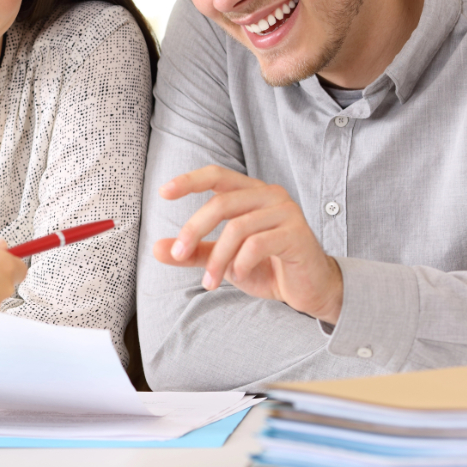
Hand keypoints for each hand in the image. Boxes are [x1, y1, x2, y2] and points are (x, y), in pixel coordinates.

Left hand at [154, 165, 343, 323]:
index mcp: (251, 193)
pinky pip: (258, 244)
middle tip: (178, 254)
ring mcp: (286, 212)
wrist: (309, 290)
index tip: (162, 192)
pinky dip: (240, 263)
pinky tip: (238, 275)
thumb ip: (194, 251)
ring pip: (237, 228)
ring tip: (209, 282)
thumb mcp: (224, 258)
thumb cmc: (267, 267)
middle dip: (194, 230)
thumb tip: (156, 248)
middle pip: (221, 203)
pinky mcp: (297, 234)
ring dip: (217, 258)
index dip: (189, 180)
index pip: (217, 175)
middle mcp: (269, 195)